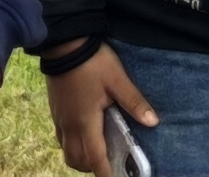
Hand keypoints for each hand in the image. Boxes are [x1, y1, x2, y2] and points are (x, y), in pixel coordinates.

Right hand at [43, 41, 160, 174]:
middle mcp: (69, 125)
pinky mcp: (55, 110)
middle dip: (92, 168)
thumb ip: (134, 102)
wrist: (65, 44)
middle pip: (76, 160)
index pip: (95, 157)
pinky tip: (85, 134)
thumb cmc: (92, 62)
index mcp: (85, 122)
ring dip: (80, 158)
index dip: (105, 173)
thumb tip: (153, 122)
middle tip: (109, 164)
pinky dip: (72, 145)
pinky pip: (61, 138)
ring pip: (67, 151)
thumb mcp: (118, 80)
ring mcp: (59, 118)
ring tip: (97, 152)